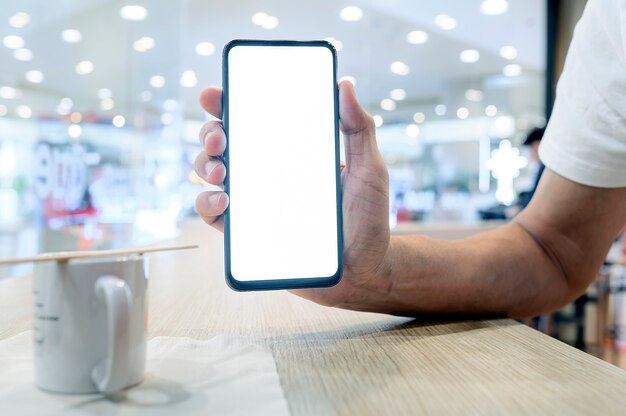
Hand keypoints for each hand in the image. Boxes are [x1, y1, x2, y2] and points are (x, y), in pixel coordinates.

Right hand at [195, 81, 393, 311]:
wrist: (364, 269)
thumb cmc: (368, 218)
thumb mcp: (369, 168)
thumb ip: (359, 127)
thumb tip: (343, 84)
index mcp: (291, 152)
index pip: (253, 121)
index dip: (227, 104)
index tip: (216, 95)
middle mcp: (267, 174)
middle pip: (224, 144)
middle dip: (210, 133)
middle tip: (220, 137)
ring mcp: (256, 202)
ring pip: (212, 175)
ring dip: (205, 165)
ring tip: (220, 170)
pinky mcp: (249, 233)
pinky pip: (215, 216)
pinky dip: (207, 204)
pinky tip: (223, 200)